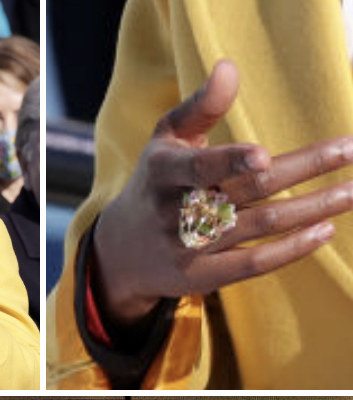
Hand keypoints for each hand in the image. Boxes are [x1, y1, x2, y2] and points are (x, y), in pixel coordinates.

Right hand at [93, 59, 352, 325]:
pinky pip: (254, 266)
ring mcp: (191, 249)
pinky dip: (290, 249)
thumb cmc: (155, 183)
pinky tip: (324, 231)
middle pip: (249, 191)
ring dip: (311, 209)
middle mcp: (178, 212)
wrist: (123, 253)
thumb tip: (229, 68)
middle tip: (350, 151)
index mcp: (164, 172)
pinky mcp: (203, 278)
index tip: (265, 155)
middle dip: (303, 170)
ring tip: (350, 192)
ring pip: (261, 226)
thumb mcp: (164, 140)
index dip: (231, 161)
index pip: (201, 168)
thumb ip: (199, 107)